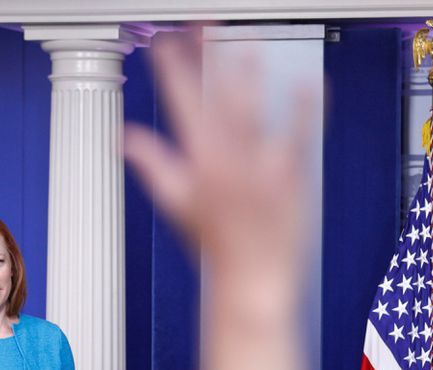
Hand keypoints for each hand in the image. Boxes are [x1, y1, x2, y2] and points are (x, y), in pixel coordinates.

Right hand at [124, 32, 315, 369]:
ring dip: (251, 74)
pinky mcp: (293, 178)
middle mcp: (228, 162)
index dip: (172, 71)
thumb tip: (125, 139)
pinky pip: (301, 136)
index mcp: (198, 165)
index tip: (164, 43)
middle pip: (217, 99)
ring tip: (248, 41)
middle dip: (210, 57)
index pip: (181, 106)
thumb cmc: (215, 248)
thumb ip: (152, 166)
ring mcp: (262, 169)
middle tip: (208, 25)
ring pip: (256, 112)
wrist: (253, 281)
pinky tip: (307, 81)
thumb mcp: (176, 206)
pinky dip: (305, 108)